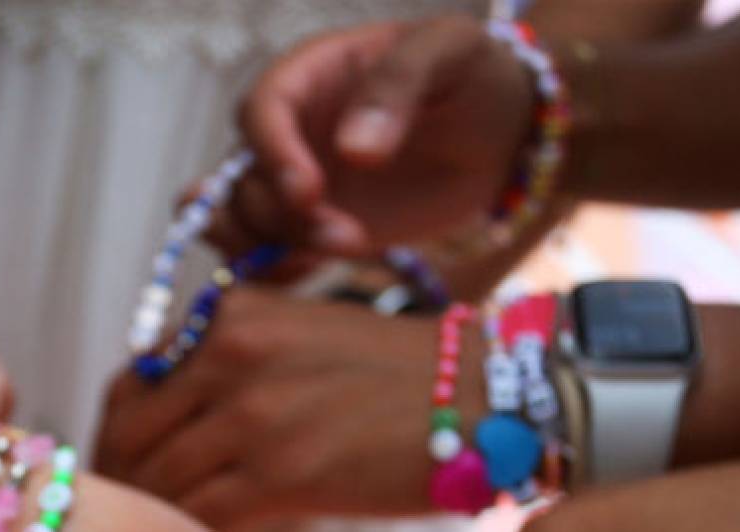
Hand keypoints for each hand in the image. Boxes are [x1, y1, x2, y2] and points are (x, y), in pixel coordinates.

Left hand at [96, 288, 462, 529]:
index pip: (132, 385)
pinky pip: (204, 519)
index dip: (114, 441)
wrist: (485, 399)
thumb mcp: (305, 336)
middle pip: (132, 434)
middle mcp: (230, 351)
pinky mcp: (281, 470)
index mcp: (231, 314)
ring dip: (153, 525)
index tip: (116, 481)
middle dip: (120, 489)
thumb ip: (234, 363)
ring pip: (161, 480)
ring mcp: (253, 410)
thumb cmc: (401, 378)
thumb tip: (172, 419)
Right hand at [209, 17, 533, 256]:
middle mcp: (290, 133)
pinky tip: (318, 268)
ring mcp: (295, 187)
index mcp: (310, 77)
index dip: (272, 153)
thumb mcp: (449, 50)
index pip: (260, 110)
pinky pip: (265, 256)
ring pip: (242, 223)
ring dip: (276, 246)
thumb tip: (353, 150)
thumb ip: (398, 84)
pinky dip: (274, 273)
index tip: (308, 192)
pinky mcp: (310, 230)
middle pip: (243, 178)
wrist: (496, 139)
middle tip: (341, 234)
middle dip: (279, 215)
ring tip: (346, 247)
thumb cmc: (470, 76)